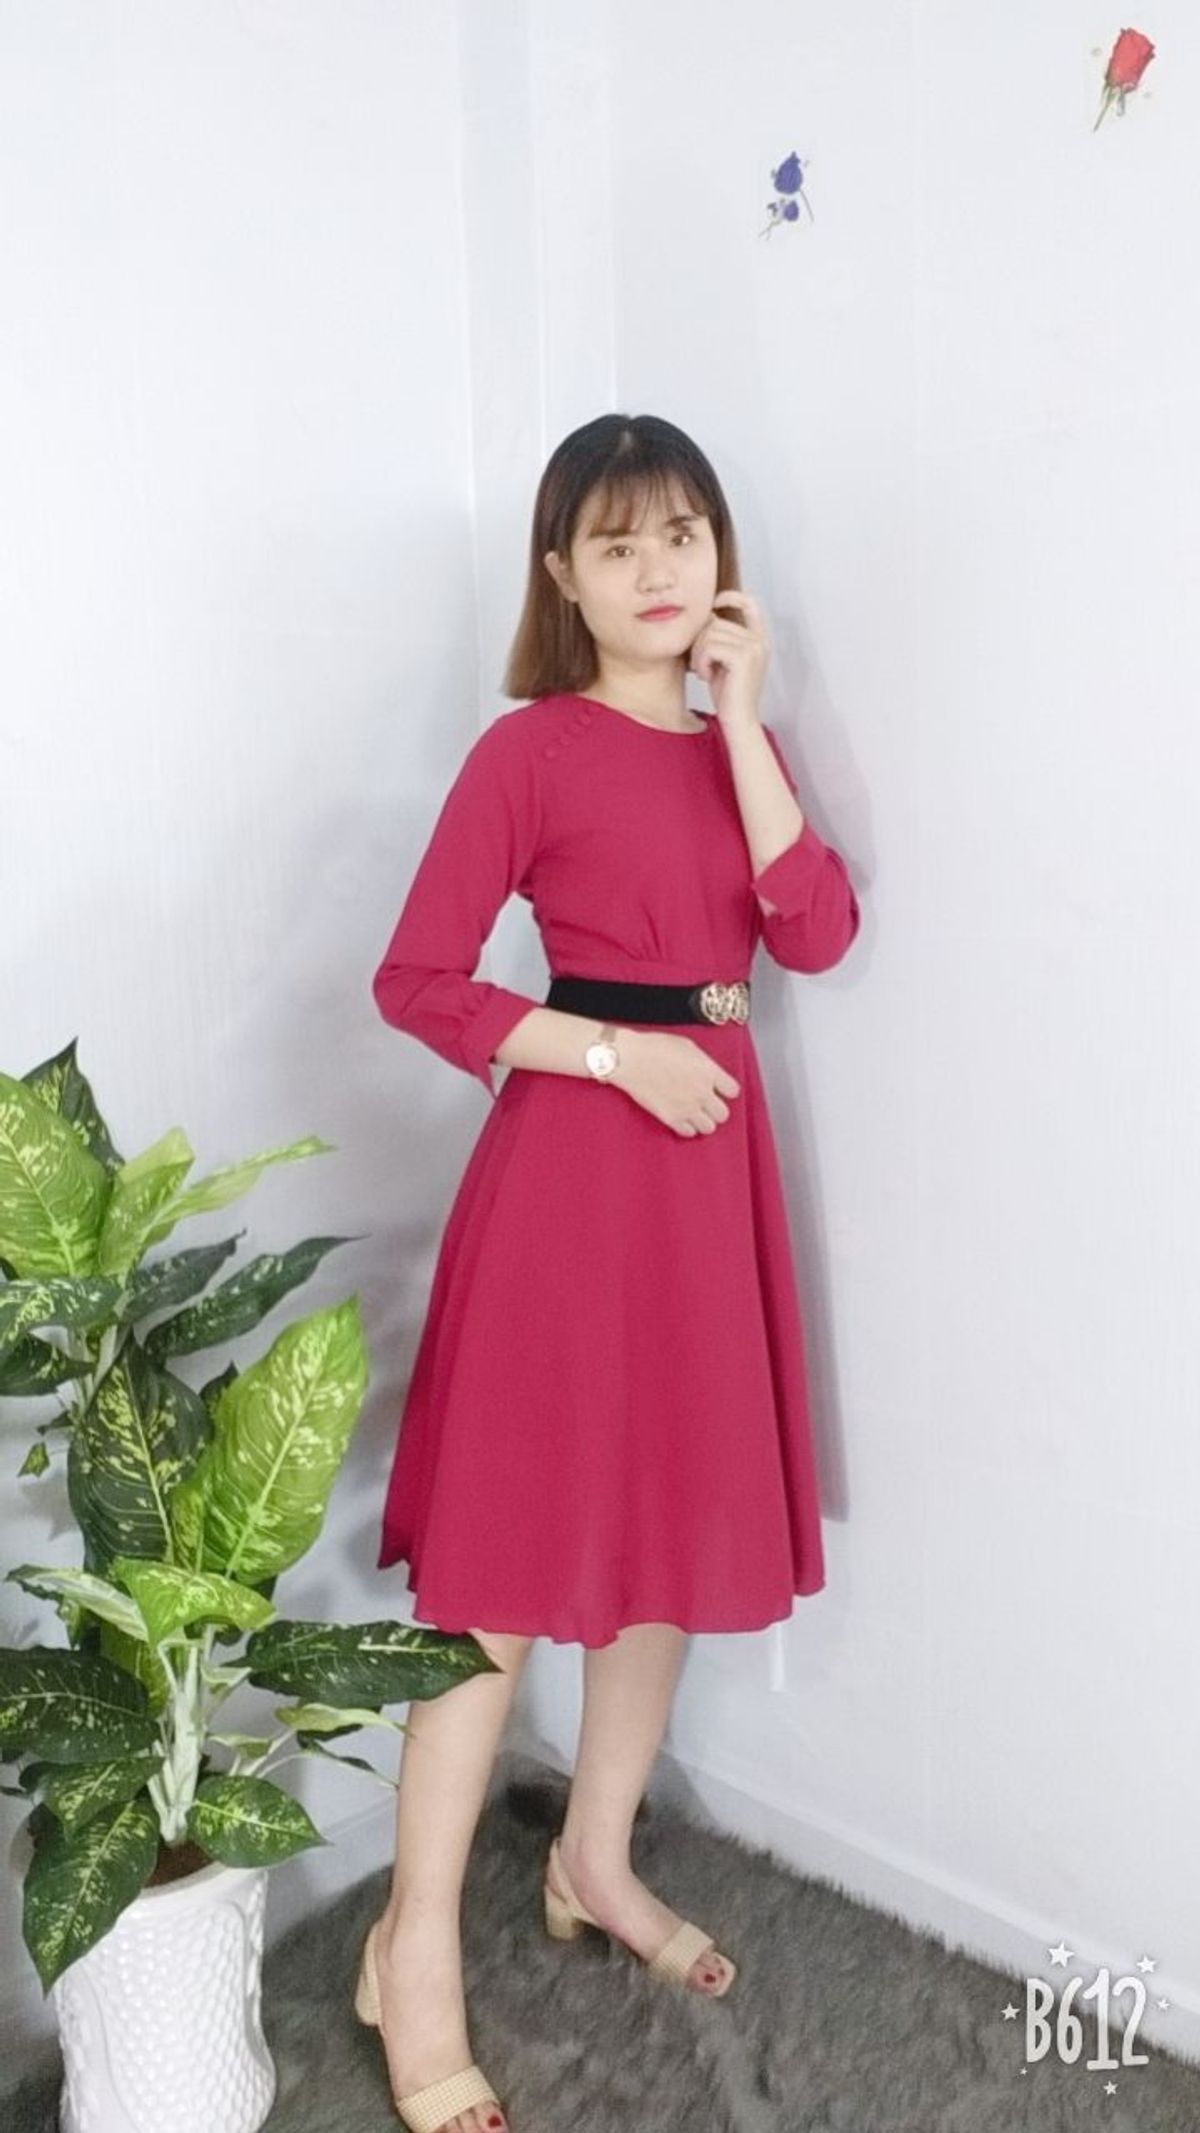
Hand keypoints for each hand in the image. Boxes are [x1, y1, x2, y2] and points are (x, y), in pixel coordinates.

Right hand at [612, 1029, 740, 1137]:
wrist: (630, 1059)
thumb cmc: (655, 1047)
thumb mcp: (688, 1047)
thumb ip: (703, 1064)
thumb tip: (707, 1072)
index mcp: (709, 1071)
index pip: (733, 1091)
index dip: (725, 1090)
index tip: (719, 1089)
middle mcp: (702, 1092)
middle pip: (723, 1114)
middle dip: (715, 1109)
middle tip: (706, 1104)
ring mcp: (687, 1107)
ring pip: (709, 1127)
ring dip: (703, 1120)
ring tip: (694, 1113)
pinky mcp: (671, 1118)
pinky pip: (688, 1133)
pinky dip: (687, 1128)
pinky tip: (681, 1118)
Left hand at [686, 589, 769, 722]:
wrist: (738, 721)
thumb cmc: (728, 695)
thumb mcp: (723, 661)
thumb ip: (719, 638)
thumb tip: (707, 615)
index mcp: (758, 640)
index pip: (750, 604)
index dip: (731, 596)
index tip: (714, 603)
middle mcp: (759, 641)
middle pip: (715, 622)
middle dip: (699, 643)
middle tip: (701, 665)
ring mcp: (753, 648)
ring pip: (709, 634)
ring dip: (698, 654)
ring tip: (703, 672)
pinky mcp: (743, 658)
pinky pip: (709, 647)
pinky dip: (701, 662)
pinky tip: (704, 676)